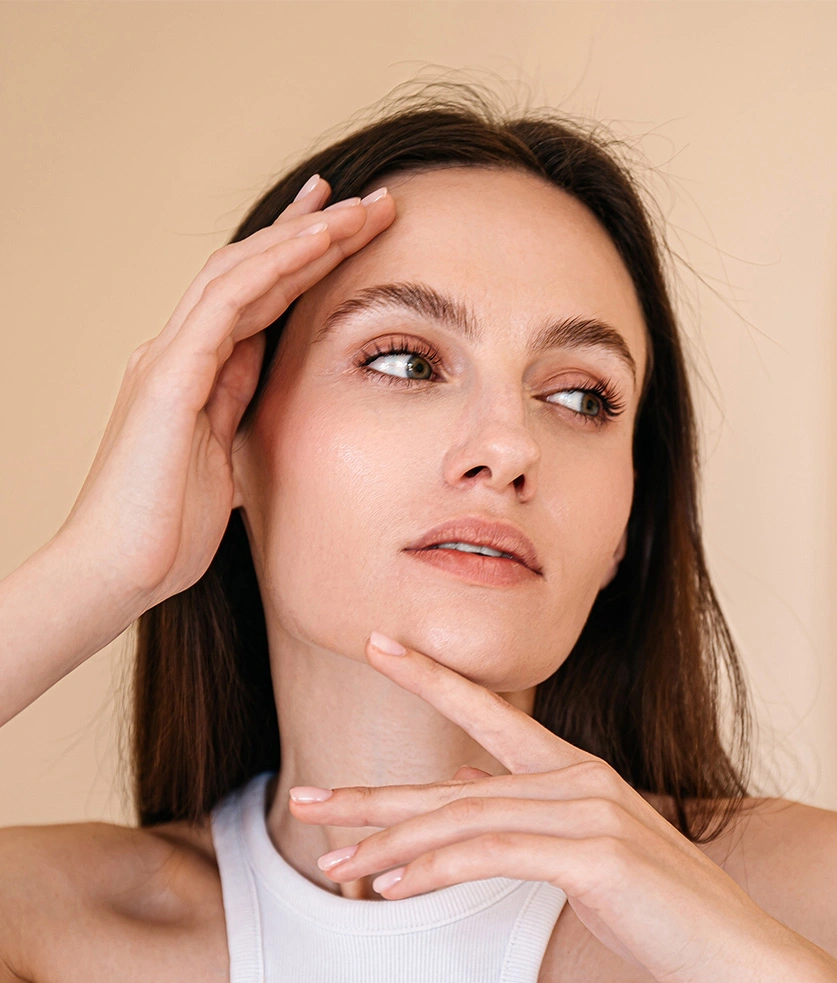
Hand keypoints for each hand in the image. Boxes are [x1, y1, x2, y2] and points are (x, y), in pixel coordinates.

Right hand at [59, 176, 395, 611]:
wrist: (115, 574)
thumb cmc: (165, 535)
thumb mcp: (224, 469)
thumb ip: (237, 422)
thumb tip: (268, 401)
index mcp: (193, 377)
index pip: (252, 302)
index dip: (297, 262)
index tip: (343, 231)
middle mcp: (177, 354)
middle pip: (250, 272)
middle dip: (309, 232)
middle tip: (365, 199)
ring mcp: (169, 360)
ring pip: (242, 273)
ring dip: (304, 236)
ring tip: (361, 208)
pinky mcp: (169, 378)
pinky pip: (228, 304)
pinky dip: (275, 267)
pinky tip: (319, 241)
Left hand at [290, 631, 794, 982]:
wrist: (736, 952)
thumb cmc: (657, 906)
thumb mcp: (584, 849)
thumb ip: (523, 812)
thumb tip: (463, 784)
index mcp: (571, 770)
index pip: (488, 712)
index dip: (430, 677)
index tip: (379, 646)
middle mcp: (574, 778)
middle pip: (449, 783)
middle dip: (371, 794)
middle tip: (305, 799)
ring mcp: (586, 811)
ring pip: (460, 820)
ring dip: (389, 848)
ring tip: (334, 864)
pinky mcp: (592, 855)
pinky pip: (491, 855)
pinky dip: (434, 869)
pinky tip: (392, 889)